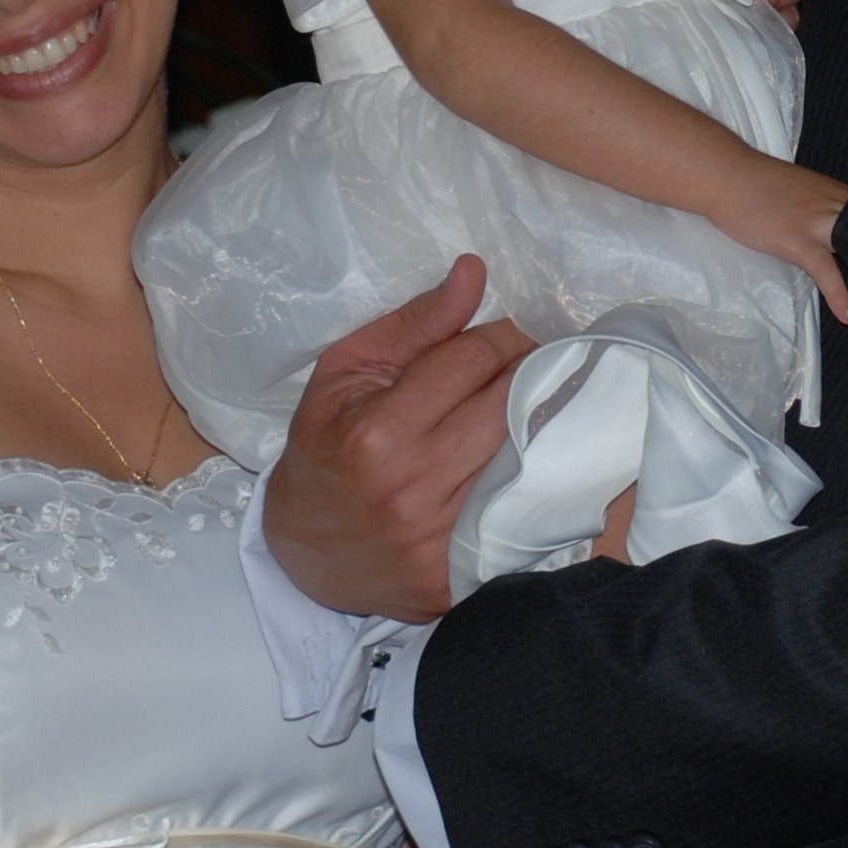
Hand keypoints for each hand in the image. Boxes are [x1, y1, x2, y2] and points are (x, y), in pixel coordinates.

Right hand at [267, 257, 532, 620]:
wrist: (306, 549)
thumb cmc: (325, 446)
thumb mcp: (348, 373)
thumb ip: (416, 324)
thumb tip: (474, 271)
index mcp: (378, 433)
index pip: (474, 360)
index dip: (501, 335)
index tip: (509, 332)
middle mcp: (414, 487)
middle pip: (511, 405)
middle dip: (530, 372)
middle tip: (533, 363)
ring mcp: (441, 538)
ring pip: (528, 457)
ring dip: (541, 423)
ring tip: (535, 406)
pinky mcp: (462, 576)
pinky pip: (524, 513)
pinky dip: (536, 481)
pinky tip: (533, 460)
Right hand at [708, 152, 847, 324]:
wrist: (725, 175)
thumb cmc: (754, 181)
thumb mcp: (797, 187)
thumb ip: (820, 203)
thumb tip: (830, 222)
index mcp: (833, 191)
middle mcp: (832, 204)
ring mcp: (815, 222)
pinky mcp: (796, 240)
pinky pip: (825, 270)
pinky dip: (839, 294)